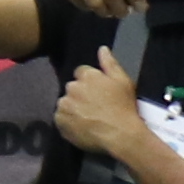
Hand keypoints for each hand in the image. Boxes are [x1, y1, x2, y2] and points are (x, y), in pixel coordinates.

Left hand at [48, 51, 148, 168]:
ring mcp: (64, 105)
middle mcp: (72, 88)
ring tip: (87, 117)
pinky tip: (80, 125)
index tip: (98, 92)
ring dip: (72, 107)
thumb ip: (110, 63)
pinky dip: (68, 121)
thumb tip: (102, 49)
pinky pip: (60, 118)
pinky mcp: (59, 122)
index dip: (90, 82)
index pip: (81, 72)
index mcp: (87, 76)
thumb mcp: (123, 81)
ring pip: (65, 103)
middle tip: (94, 106)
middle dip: (80, 94)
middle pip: (72, 88)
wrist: (119, 134)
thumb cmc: (124, 107)